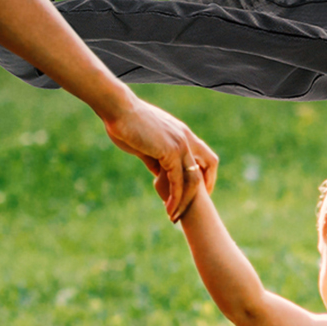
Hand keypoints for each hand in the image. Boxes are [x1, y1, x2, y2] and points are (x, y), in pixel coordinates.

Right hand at [101, 92, 216, 219]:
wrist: (118, 109)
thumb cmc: (126, 123)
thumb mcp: (145, 144)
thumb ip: (155, 159)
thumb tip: (159, 174)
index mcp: (182, 133)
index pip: (205, 156)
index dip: (206, 174)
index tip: (198, 192)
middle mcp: (186, 138)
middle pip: (208, 166)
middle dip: (203, 190)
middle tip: (191, 208)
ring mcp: (180, 144)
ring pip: (193, 179)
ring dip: (185, 200)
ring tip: (174, 216)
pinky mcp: (170, 151)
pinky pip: (178, 181)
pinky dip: (175, 197)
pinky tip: (168, 208)